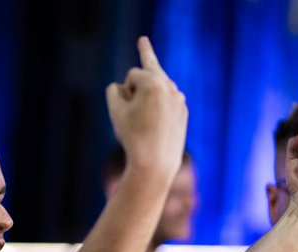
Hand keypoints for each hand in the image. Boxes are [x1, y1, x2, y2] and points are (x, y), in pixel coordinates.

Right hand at [106, 36, 187, 181]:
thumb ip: (114, 90)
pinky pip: (167, 103)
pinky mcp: (183, 112)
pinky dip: (159, 108)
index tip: (124, 108)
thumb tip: (126, 86)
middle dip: (145, 54)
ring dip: (150, 92)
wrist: (156, 165)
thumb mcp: (115, 111)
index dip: (124, 91)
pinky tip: (156, 117)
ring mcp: (179, 99)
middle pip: (151, 69)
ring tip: (150, 93)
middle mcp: (170, 87)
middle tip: (142, 39)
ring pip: (159, 88)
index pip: (132, 74)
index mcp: (153, 83)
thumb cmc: (133, 137)